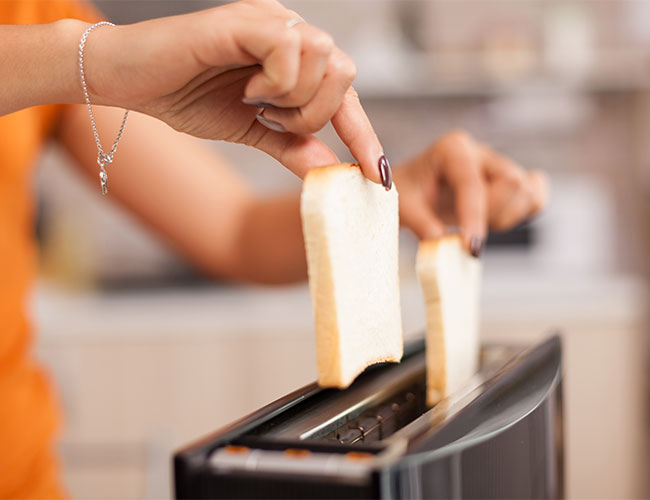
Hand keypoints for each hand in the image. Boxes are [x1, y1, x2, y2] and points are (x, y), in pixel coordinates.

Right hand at [83, 0, 385, 182]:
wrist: (132, 82)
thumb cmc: (187, 97)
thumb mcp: (252, 132)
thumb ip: (293, 146)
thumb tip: (330, 171)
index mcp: (295, 59)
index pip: (346, 95)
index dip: (363, 136)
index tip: (378, 178)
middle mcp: (290, 33)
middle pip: (347, 72)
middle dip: (315, 113)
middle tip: (273, 120)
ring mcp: (269, 22)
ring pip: (327, 59)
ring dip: (296, 99)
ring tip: (257, 102)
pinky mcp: (245, 20)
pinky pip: (291, 50)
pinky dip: (277, 81)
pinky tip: (247, 87)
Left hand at [394, 131, 547, 254]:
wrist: (411, 189)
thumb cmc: (406, 193)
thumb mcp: (404, 208)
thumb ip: (423, 225)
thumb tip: (444, 245)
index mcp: (452, 149)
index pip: (472, 184)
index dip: (474, 217)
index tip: (471, 248)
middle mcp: (480, 152)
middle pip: (510, 183)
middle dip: (491, 215)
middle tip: (463, 232)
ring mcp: (498, 164)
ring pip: (525, 192)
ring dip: (505, 217)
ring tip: (474, 224)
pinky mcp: (509, 181)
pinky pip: (535, 197)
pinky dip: (521, 214)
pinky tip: (496, 220)